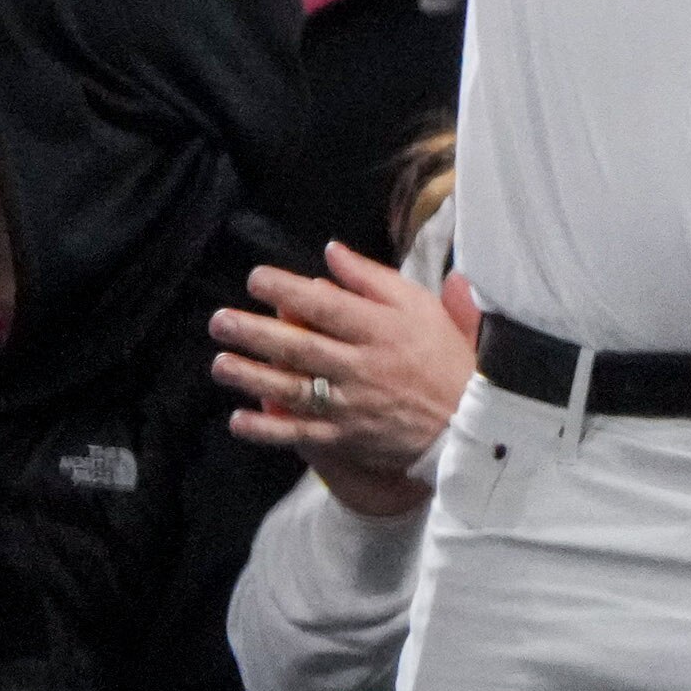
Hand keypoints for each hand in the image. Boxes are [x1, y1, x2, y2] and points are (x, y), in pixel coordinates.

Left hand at [211, 245, 476, 519]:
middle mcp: (362, 367)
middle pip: (300, 348)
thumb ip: (374, 280)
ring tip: (221, 364)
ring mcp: (351, 406)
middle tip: (220, 322)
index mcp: (382, 331)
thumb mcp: (421, 307)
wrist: (469, 421)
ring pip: (292, 390)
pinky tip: (238, 420)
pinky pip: (299, 434)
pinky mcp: (346, 437)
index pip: (327, 307)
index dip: (287, 291)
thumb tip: (331, 253)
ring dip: (251, 377)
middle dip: (256, 334)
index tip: (255, 279)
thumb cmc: (443, 356)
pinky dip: (267, 430)